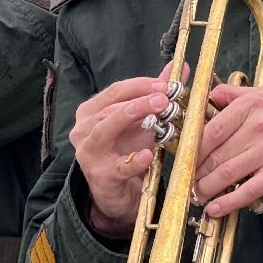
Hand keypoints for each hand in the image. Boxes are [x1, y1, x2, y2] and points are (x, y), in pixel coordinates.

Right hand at [69, 65, 185, 236]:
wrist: (118, 194)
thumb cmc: (126, 152)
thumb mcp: (141, 122)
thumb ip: (156, 95)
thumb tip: (179, 68)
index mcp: (91, 111)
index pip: (116, 90)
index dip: (142, 85)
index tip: (166, 85)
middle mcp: (83, 129)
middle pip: (111, 107)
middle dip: (140, 100)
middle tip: (165, 97)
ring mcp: (88, 152)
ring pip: (106, 129)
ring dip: (133, 117)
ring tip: (157, 112)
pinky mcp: (100, 176)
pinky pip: (118, 166)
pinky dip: (133, 161)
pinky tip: (147, 155)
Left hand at [194, 83, 262, 217]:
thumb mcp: (262, 96)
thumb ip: (233, 94)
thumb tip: (207, 95)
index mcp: (251, 105)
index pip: (212, 129)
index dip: (194, 148)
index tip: (184, 158)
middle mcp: (260, 126)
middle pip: (217, 154)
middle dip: (197, 171)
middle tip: (187, 179)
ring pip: (228, 173)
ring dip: (207, 188)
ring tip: (197, 193)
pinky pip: (247, 191)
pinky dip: (227, 203)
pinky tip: (214, 208)